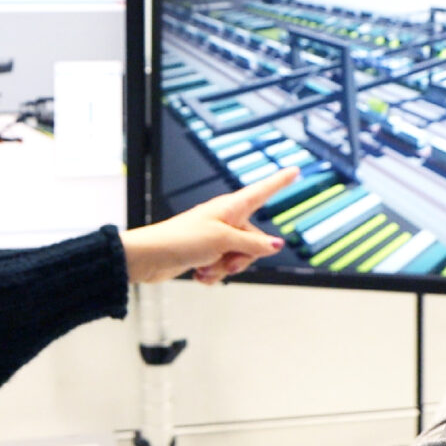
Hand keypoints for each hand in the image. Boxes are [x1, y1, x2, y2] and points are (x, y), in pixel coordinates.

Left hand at [120, 167, 298, 284]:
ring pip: (238, 258)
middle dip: (243, 258)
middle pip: (254, 241)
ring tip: (205, 267)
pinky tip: (199, 273)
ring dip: (223, 269)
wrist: (150, 257)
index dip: (279, 182)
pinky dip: (213, 275)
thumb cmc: (181, 239)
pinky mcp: (205, 253)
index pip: (262, 192)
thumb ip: (253, 245)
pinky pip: (222, 268)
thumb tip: (277, 245)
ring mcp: (216, 237)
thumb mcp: (223, 242)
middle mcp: (226, 220)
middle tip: (225, 260)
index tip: (295, 170)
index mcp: (231, 208)